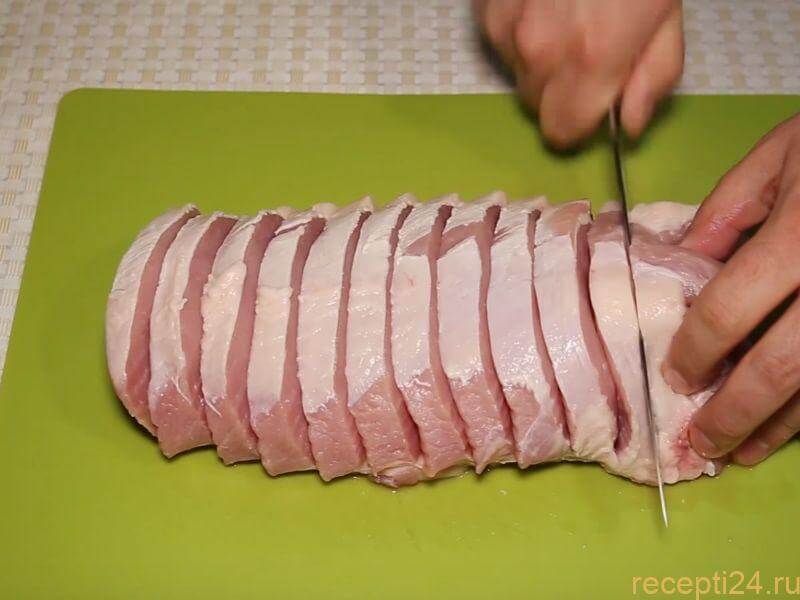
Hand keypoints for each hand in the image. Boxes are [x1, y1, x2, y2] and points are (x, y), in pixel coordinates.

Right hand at [473, 0, 683, 147]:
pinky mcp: (484, 7)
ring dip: (538, 56)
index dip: (579, 122)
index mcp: (592, 57)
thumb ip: (653, 75)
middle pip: (536, 105)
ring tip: (563, 11)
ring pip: (517, 71)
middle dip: (560, 88)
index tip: (591, 102)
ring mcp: (504, 25)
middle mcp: (539, 49)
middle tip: (584, 45)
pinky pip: (498, 40)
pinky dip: (517, 28)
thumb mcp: (665, 13)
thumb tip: (629, 124)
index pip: (561, 131)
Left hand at [663, 113, 799, 465]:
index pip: (728, 309)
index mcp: (799, 237)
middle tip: (701, 444)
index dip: (695, 349)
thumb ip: (725, 212)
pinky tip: (791, 424)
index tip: (674, 373)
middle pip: (780, 366)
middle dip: (734, 411)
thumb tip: (682, 265)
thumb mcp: (780, 155)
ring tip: (742, 452)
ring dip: (780, 425)